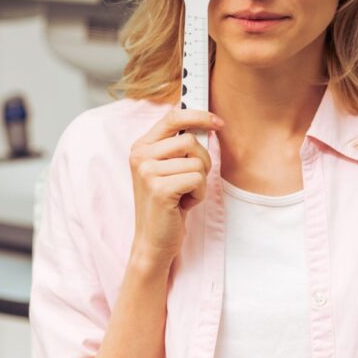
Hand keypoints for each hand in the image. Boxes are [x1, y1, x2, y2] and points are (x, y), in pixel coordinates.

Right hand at [128, 108, 223, 267]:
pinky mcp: (160, 188)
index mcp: (141, 147)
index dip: (198, 115)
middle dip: (202, 161)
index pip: (172, 117)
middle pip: (190, 141)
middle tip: (191, 181)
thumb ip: (178, 147)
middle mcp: (140, 156)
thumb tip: (207, 123)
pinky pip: (198, 179)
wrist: (153, 241)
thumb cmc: (166, 205)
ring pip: (197, 162)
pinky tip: (184, 204)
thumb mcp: (167, 170)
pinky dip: (199, 194)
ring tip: (184, 194)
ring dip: (200, 182)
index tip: (218, 122)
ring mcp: (147, 172)